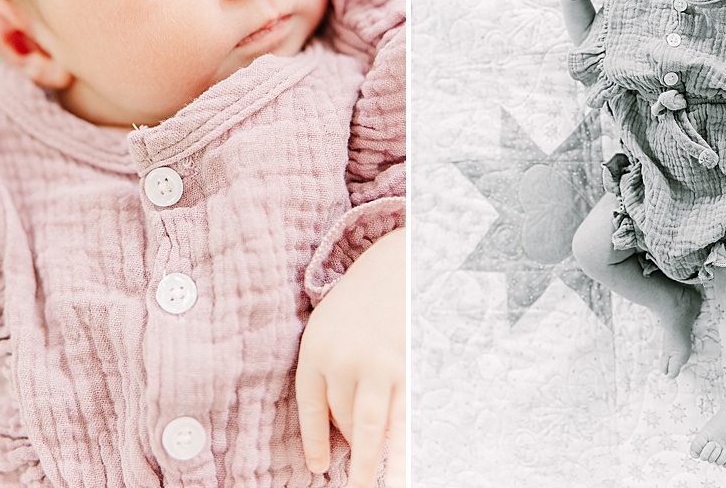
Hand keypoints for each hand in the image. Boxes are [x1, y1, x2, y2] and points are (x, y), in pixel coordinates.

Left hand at [296, 228, 404, 487]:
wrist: (402, 260)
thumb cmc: (361, 300)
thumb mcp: (328, 326)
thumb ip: (327, 372)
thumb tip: (340, 429)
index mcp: (317, 348)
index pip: (312, 408)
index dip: (315, 441)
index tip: (319, 468)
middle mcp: (347, 360)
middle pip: (346, 420)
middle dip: (354, 449)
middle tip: (356, 481)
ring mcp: (383, 365)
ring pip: (375, 428)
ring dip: (374, 466)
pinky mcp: (413, 366)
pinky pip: (407, 415)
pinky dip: (406, 445)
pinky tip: (404, 467)